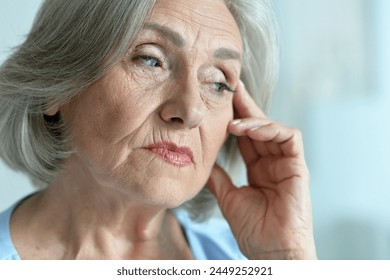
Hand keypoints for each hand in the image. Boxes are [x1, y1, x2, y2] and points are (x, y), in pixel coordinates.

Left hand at [207, 82, 316, 258]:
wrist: (271, 251)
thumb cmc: (253, 230)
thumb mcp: (228, 198)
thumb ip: (218, 177)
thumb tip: (202, 161)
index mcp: (258, 169)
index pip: (246, 136)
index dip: (235, 118)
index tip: (219, 102)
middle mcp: (272, 162)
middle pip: (260, 126)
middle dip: (245, 106)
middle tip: (230, 87)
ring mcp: (286, 163)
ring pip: (274, 128)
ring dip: (254, 119)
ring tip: (233, 120)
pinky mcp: (298, 167)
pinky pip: (289, 137)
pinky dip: (270, 129)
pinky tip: (249, 129)